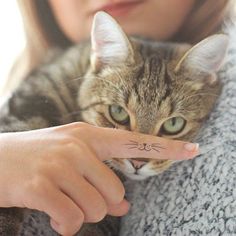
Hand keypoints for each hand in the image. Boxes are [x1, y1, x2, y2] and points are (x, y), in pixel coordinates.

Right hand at [0, 122, 197, 234]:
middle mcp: (78, 146)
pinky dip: (65, 226)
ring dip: (82, 214)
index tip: (193, 149)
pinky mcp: (42, 185)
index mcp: (88, 135)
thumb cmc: (36, 158)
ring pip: (96, 207)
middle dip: (101, 204)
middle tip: (78, 197)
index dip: (166, 147)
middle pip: (115, 191)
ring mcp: (60, 164)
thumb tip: (124, 205)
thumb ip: (100, 179)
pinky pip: (71, 220)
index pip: (135, 141)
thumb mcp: (71, 161)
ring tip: (63, 202)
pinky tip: (53, 216)